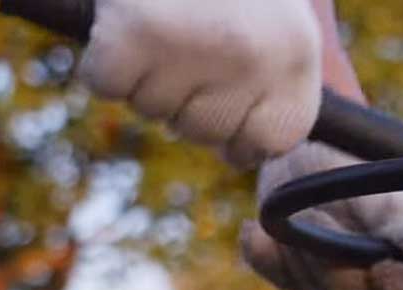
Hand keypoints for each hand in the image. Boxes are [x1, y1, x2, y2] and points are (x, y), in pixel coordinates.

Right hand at [80, 0, 321, 165]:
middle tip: (186, 38)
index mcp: (298, 61)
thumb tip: (242, 155)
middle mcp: (255, 62)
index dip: (234, 128)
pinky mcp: (139, 33)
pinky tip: (124, 23)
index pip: (263, 146)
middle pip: (202, 132)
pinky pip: (106, 83)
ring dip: (145, 74)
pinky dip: (103, 60)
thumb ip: (270, 86)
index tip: (223, 90)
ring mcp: (198, 48)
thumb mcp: (277, 23)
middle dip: (185, 96)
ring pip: (152, 110)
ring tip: (163, 20)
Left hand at [240, 143, 402, 289]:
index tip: (384, 267)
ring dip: (302, 246)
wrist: (305, 137)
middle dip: (338, 259)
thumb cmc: (360, 154)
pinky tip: (255, 229)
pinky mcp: (296, 274)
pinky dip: (264, 254)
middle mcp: (383, 275)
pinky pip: (279, 279)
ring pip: (319, 287)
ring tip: (299, 204)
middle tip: (319, 214)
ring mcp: (339, 279)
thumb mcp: (389, 181)